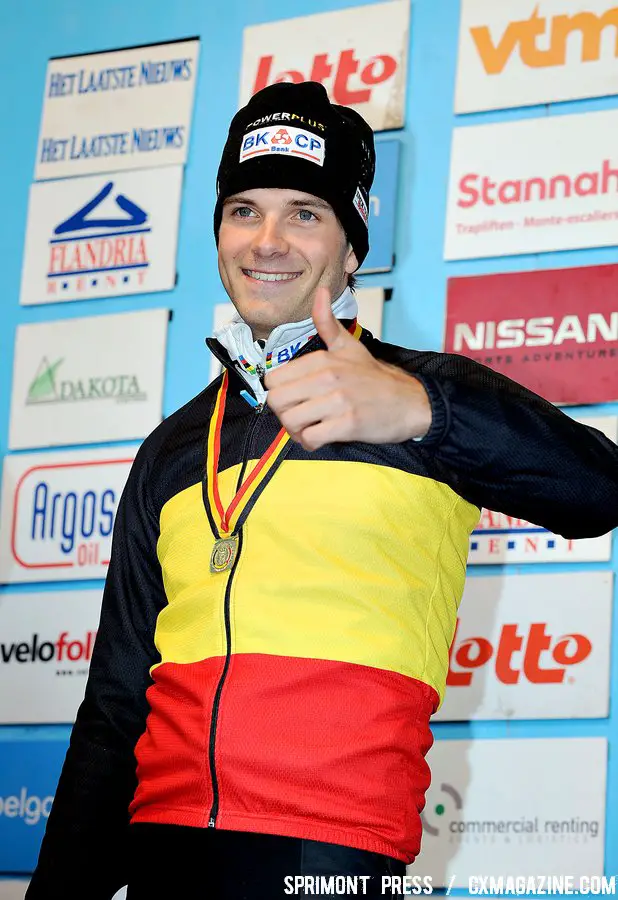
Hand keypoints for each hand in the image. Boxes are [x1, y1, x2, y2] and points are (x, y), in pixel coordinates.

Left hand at [264, 287, 431, 450]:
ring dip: (295, 431)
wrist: (410, 401)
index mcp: (322, 360)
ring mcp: (338, 401)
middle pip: (276, 401)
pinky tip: (320, 438)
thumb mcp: (350, 346)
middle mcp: (327, 377)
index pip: (273, 379)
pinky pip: (312, 438)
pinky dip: (311, 442)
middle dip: (283, 414)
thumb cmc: (376, 379)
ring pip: (291, 421)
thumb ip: (327, 324)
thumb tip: (320, 293)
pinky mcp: (348, 424)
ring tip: (308, 430)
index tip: (293, 399)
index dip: (278, 393)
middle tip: (298, 418)